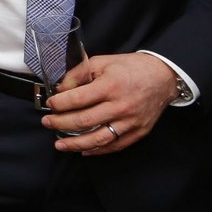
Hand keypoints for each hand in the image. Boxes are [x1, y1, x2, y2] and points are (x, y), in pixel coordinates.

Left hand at [43, 52, 178, 154]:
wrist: (163, 77)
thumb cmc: (131, 68)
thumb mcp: (102, 62)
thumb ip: (79, 73)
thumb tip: (61, 89)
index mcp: (110, 86)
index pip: (78, 99)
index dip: (60, 103)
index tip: (50, 104)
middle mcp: (120, 106)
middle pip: (84, 121)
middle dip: (61, 123)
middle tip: (47, 122)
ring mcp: (130, 122)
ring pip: (98, 138)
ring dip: (75, 144)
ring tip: (59, 144)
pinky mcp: (138, 132)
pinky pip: (115, 145)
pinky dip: (97, 150)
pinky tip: (83, 149)